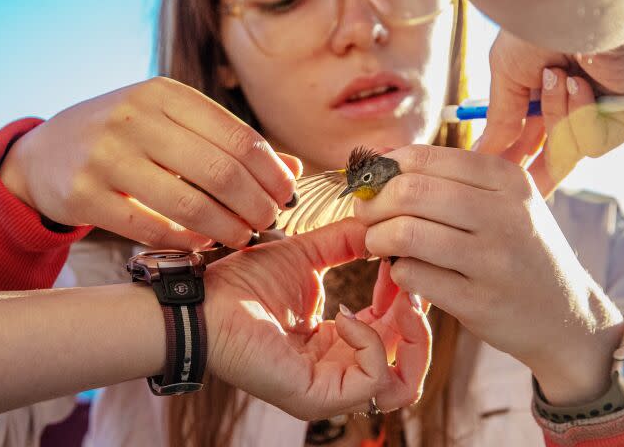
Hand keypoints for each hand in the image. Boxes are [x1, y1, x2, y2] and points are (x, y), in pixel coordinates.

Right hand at [0, 77, 299, 248]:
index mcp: (165, 94)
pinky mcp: (83, 194)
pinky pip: (150, 228)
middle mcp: (135, 118)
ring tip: (243, 236)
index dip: (271, 172)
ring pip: (190, 203)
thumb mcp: (171, 123)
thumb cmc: (125, 137)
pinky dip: (186, 241)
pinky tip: (204, 245)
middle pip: (221, 171)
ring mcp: (105, 155)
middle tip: (268, 221)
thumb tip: (292, 171)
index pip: (239, 136)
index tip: (287, 195)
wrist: (44, 152)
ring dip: (228, 228)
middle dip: (256, 204)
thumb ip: (227, 143)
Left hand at [204, 219, 430, 419]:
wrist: (207, 300)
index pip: (397, 334)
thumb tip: (382, 228)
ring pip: (403, 385)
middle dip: (416, 317)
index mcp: (339, 341)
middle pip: (410, 364)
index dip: (408, 299)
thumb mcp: (308, 255)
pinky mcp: (318, 396)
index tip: (400, 263)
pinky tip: (346, 315)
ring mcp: (331, 388)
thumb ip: (346, 242)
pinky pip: (372, 381)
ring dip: (410, 337)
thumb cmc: (245, 283)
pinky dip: (371, 343)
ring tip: (396, 301)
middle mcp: (340, 368)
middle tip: (407, 281)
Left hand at [355, 144, 623, 405]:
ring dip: (376, 239)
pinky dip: (396, 272)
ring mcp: (493, 260)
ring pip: (404, 234)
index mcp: (507, 178)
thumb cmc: (520, 249)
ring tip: (379, 244)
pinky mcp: (479, 302)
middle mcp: (505, 214)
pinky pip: (412, 276)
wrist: (566, 316)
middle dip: (372, 203)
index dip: (383, 169)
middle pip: (408, 192)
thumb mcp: (503, 201)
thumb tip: (378, 159)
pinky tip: (406, 271)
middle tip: (366, 215)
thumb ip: (448, 177)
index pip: (423, 157)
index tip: (371, 184)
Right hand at [477, 28, 623, 195]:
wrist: (579, 4)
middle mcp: (577, 105)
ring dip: (553, 115)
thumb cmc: (540, 27)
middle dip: (532, 174)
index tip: (487, 178)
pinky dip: (578, 115)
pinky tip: (578, 82)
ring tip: (555, 75)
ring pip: (568, 149)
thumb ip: (500, 120)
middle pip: (556, 159)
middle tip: (512, 186)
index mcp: (546, 96)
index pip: (530, 142)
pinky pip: (592, 142)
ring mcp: (604, 112)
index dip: (510, 163)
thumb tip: (482, 154)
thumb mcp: (506, 75)